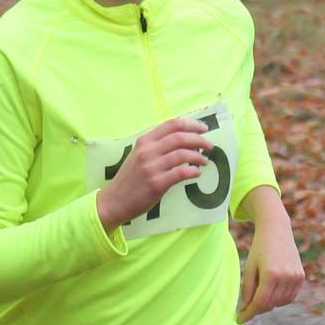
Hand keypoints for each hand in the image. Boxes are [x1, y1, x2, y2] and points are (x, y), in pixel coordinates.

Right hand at [96, 117, 211, 229]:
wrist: (115, 200)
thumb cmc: (130, 178)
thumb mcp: (139, 155)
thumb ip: (157, 146)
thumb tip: (186, 142)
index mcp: (144, 141)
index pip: (171, 125)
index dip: (191, 124)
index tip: (203, 128)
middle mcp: (148, 151)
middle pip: (180, 137)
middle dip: (199, 139)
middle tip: (210, 145)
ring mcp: (152, 167)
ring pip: (182, 154)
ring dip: (198, 156)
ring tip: (205, 160)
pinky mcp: (157, 184)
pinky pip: (181, 174)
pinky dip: (193, 171)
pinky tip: (197, 173)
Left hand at [237, 210, 304, 322]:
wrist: (277, 230)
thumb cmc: (259, 249)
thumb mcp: (249, 268)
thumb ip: (246, 290)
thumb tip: (244, 310)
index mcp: (271, 274)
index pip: (259, 303)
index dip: (248, 314)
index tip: (239, 320)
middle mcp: (286, 277)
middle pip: (270, 304)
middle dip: (257, 308)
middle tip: (247, 305)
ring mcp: (296, 278)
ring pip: (280, 303)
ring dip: (269, 303)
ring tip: (261, 292)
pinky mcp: (301, 277)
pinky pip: (289, 297)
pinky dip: (280, 299)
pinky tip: (273, 290)